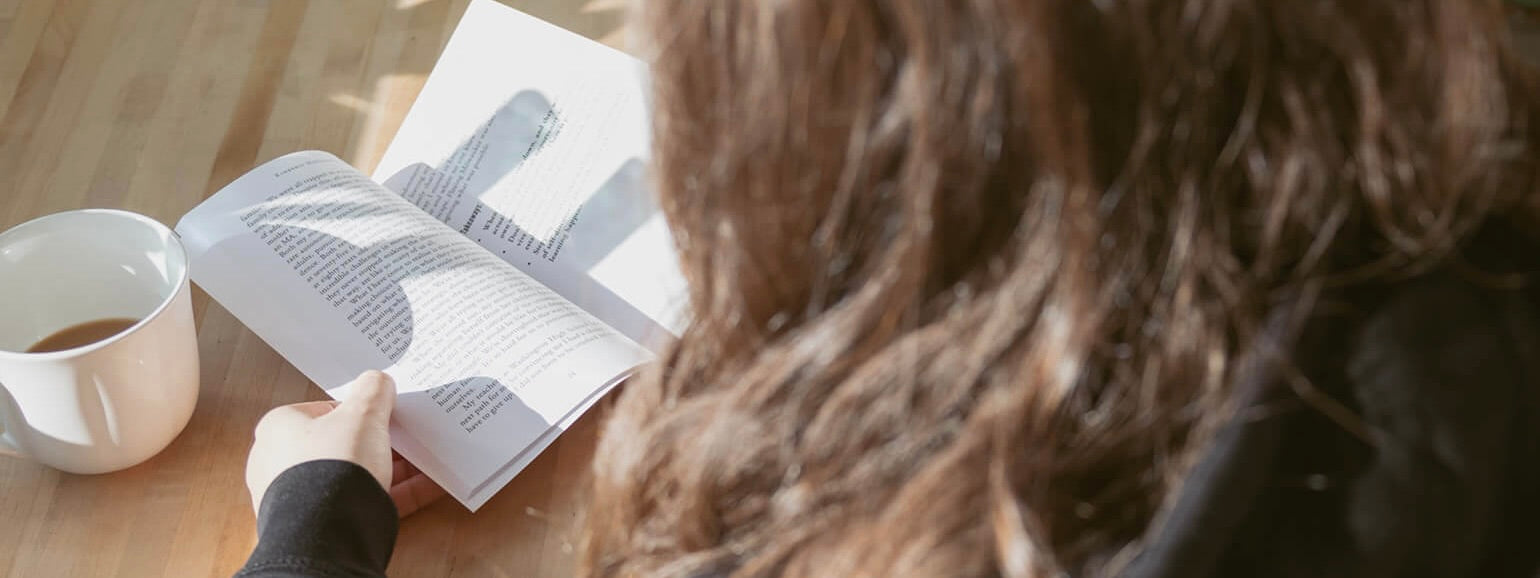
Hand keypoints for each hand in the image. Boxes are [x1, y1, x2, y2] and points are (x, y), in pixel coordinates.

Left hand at [245, 370, 445, 517]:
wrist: (328, 530)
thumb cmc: (333, 464)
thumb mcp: (363, 415)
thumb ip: (373, 392)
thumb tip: (378, 380)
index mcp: (280, 428)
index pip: (323, 410)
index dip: (358, 408)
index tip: (385, 410)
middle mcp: (281, 462)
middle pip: (343, 444)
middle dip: (379, 441)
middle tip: (407, 434)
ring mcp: (302, 496)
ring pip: (356, 476)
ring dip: (393, 468)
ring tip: (426, 459)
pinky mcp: (323, 523)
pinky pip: (367, 502)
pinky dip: (399, 493)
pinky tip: (430, 485)